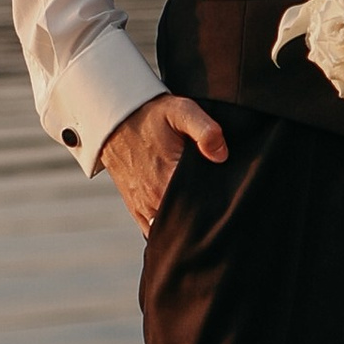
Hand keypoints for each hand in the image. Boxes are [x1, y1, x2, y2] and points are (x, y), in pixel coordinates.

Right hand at [96, 92, 226, 232]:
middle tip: (218, 206)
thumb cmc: (151, 116)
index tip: (228, 200)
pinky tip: (182, 221)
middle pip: (189, 222)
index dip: (219, 206)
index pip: (202, 207)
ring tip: (201, 214)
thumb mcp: (181, 112)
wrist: (116, 121)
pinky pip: (154, 231)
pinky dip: (168, 229)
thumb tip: (221, 154)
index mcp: (169, 177)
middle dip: (205, 218)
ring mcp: (144, 207)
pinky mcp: (137, 209)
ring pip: (172, 229)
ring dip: (187, 225)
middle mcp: (154, 198)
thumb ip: (205, 130)